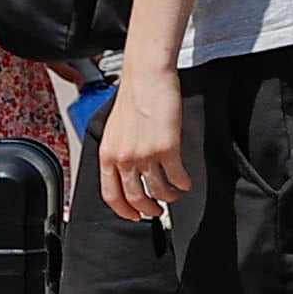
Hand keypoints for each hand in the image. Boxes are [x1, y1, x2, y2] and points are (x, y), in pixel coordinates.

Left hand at [93, 75, 189, 223]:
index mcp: (107, 154)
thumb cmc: (132, 99)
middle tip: (157, 211)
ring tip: (173, 193)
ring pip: (159, 191)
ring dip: (168, 197)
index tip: (134, 216)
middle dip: (149, 210)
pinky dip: (183, 184)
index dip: (124, 210)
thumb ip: (117, 154)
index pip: (111, 194)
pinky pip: (177, 178)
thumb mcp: (114, 131)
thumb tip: (125, 176)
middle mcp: (124, 158)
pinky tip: (185, 181)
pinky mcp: (167, 148)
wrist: (146, 77)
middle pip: (136, 198)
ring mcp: (145, 154)